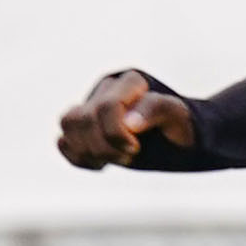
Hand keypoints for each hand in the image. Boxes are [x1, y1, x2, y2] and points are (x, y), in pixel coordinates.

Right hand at [57, 68, 194, 169]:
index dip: (115, 134)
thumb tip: (129, 122)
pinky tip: (103, 163)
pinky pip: (63, 141)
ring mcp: (93, 106)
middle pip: (82, 118)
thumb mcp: (179, 117)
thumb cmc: (182, 126)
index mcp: (132, 82)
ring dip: (88, 151)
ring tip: (114, 160)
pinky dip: (79, 157)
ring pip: (67, 124)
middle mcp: (108, 88)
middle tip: (130, 156)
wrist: (182, 139)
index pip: (106, 107)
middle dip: (103, 146)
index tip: (136, 149)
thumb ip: (156, 109)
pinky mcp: (84, 127)